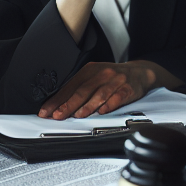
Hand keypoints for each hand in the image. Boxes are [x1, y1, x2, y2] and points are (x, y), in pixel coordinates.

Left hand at [37, 60, 179, 118]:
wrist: (139, 72)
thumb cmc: (112, 78)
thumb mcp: (95, 78)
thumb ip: (79, 90)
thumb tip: (58, 105)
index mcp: (90, 70)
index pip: (70, 86)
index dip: (57, 100)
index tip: (46, 111)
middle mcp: (102, 73)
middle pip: (83, 90)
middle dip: (68, 104)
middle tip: (57, 115)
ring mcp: (115, 80)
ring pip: (99, 93)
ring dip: (87, 105)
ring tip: (77, 115)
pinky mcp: (128, 88)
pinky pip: (118, 96)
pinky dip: (110, 104)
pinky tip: (103, 111)